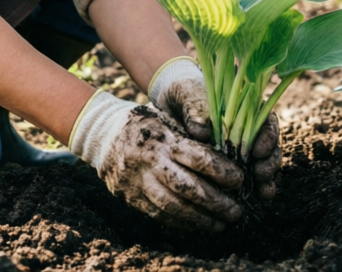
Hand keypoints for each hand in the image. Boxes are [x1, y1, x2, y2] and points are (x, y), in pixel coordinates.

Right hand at [70, 91, 243, 231]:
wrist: (102, 134)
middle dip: (215, 203)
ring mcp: (137, 181)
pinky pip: (159, 215)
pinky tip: (198, 225)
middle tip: (236, 212)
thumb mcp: (168, 117)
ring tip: (221, 224)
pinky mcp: (130, 197)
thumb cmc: (146, 123)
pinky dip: (181, 223)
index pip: (197, 157)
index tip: (239, 180)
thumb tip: (230, 151)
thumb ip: (193, 133)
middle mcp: (149, 161)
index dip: (221, 171)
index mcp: (162, 137)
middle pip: (187, 187)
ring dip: (200, 219)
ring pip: (172, 207)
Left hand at [149, 56, 281, 200]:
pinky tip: (256, 200)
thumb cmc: (184, 93)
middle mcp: (249, 131)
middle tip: (261, 175)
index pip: (267, 123)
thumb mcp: (187, 93)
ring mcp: (242, 150)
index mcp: (246, 109)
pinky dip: (254, 189)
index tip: (257, 151)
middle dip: (270, 164)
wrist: (170, 104)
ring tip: (263, 193)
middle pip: (270, 148)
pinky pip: (248, 179)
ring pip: (263, 166)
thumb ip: (196, 107)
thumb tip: (202, 132)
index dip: (267, 138)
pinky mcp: (231, 166)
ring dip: (267, 180)